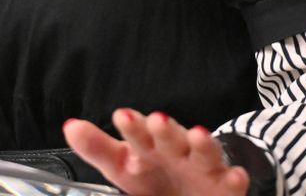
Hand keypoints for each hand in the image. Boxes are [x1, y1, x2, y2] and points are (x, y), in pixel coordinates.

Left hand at [64, 109, 251, 195]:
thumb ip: (97, 148)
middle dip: (165, 130)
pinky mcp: (225, 185)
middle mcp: (175, 151)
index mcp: (147, 146)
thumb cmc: (153, 174)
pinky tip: (235, 176)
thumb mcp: (122, 164)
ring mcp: (202, 167)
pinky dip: (234, 178)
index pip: (138, 133)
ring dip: (201, 143)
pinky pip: (232, 182)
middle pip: (171, 138)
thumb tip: (70, 126)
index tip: (122, 116)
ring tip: (197, 135)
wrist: (191, 190)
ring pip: (204, 152)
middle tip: (157, 120)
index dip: (131, 126)